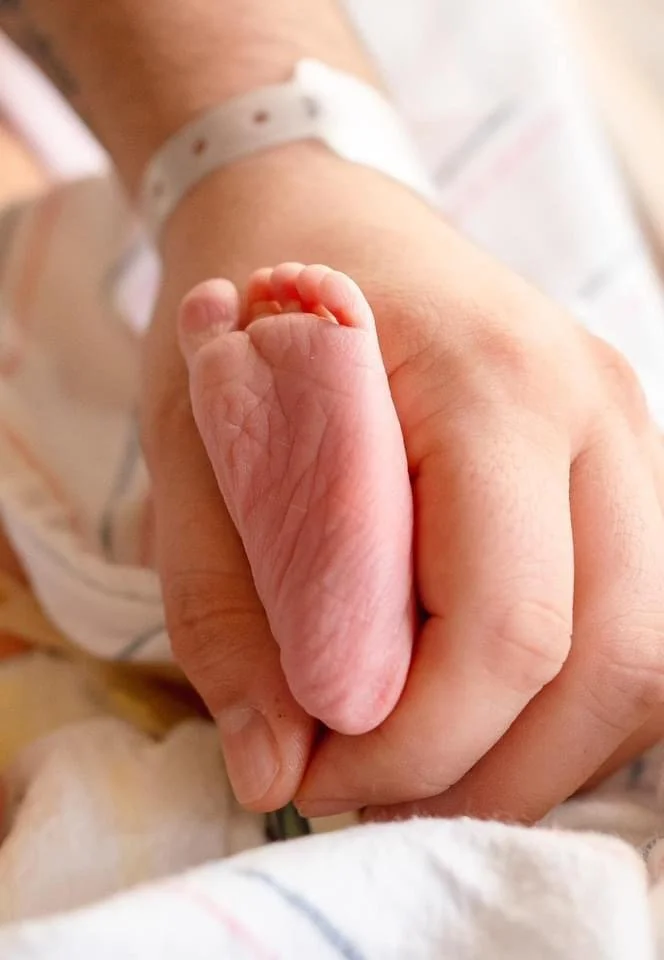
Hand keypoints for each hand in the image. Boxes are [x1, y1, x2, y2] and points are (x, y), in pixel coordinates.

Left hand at [142, 144, 663, 820]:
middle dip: (490, 772)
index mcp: (486, 383)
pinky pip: (634, 624)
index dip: (418, 742)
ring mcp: (628, 434)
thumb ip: (231, 614)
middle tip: (372, 790)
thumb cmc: (248, 318)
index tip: (318, 770)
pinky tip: (478, 705)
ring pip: (646, 658)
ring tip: (423, 761)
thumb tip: (275, 772)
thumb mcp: (193, 452)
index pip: (508, 624)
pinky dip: (565, 702)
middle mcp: (591, 408)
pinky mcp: (622, 468)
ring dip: (540, 750)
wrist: (314, 210)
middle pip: (613, 661)